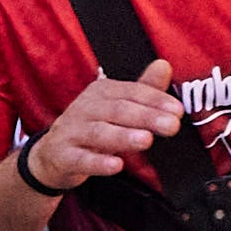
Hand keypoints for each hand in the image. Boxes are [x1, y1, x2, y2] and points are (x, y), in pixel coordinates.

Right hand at [21, 57, 183, 185]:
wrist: (52, 155)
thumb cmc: (92, 127)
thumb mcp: (117, 107)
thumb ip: (143, 90)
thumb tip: (164, 65)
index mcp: (101, 91)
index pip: (131, 92)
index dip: (155, 100)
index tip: (178, 110)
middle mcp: (85, 107)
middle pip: (118, 110)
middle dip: (146, 117)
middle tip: (171, 126)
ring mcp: (72, 131)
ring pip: (99, 133)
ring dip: (123, 137)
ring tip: (146, 140)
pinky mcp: (63, 156)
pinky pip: (81, 159)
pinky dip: (98, 163)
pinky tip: (116, 166)